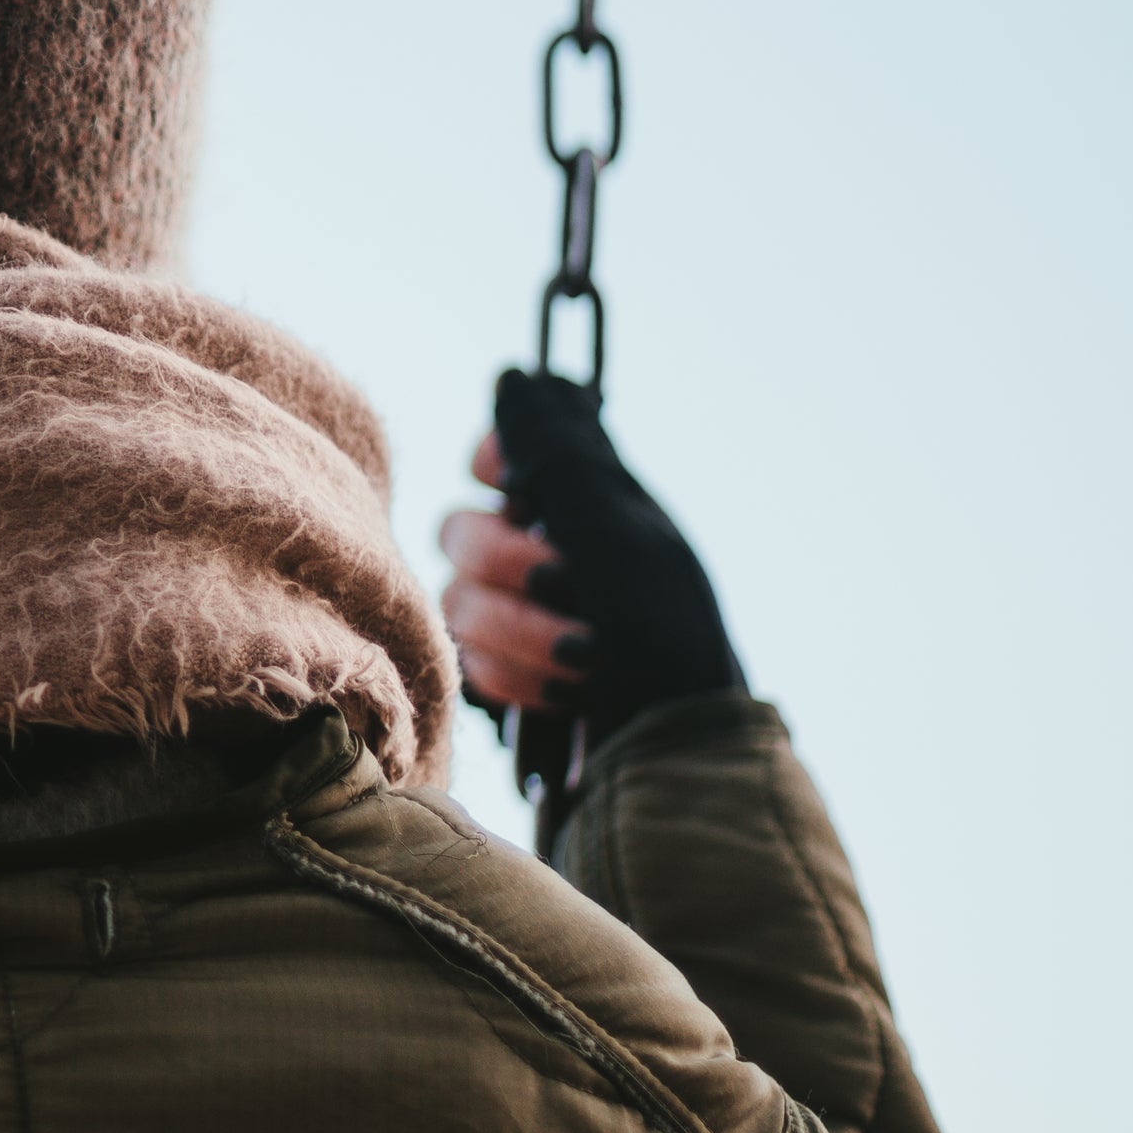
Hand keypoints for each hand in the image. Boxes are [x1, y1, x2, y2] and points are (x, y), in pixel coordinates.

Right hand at [440, 369, 742, 743]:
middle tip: (572, 592)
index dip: (496, 465)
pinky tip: (559, 698)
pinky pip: (464, 661)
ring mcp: (523, 619)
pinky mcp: (508, 679)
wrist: (674, 757)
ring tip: (579, 666)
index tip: (515, 488)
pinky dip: (513, 680)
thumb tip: (516, 376)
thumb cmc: (666, 638)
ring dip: (517, 634)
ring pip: (458, 599)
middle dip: (511, 568)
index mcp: (587, 507)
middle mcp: (550, 555)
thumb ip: (558, 453)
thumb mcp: (618, 532)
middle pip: (462, 530)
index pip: (504, 455)